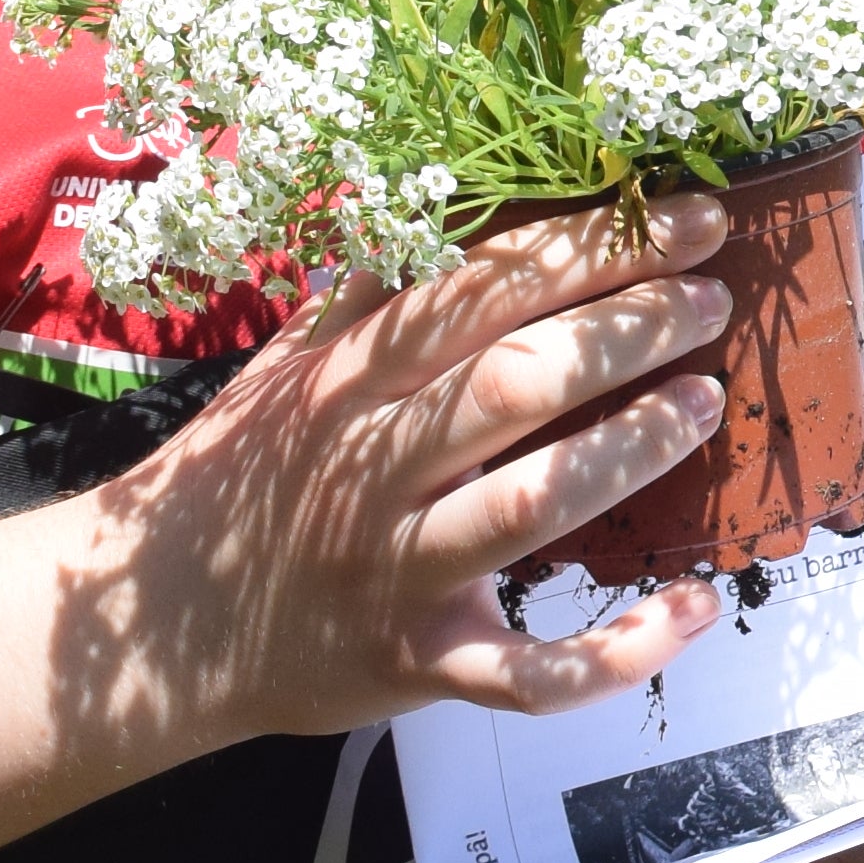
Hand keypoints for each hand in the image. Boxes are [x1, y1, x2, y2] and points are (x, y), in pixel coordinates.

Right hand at [127, 187, 746, 740]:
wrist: (150, 626)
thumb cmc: (240, 478)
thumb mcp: (286, 367)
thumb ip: (371, 288)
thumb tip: (446, 192)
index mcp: (348, 378)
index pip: (483, 290)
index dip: (593, 249)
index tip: (686, 220)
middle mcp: (374, 465)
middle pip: (517, 381)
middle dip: (630, 330)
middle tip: (712, 301)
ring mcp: (397, 568)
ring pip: (531, 504)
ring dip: (631, 451)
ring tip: (703, 406)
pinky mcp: (418, 662)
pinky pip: (530, 670)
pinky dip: (621, 650)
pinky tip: (696, 608)